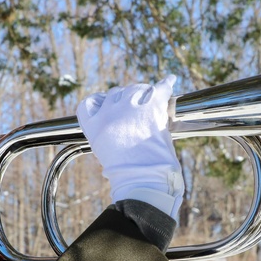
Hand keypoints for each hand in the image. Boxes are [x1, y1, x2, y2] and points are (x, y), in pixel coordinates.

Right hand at [76, 75, 183, 217]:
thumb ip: (107, 134)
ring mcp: (129, 107)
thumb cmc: (127, 173)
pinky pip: (159, 88)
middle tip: (136, 109)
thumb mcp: (105, 153)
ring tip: (151, 102)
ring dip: (143, 94)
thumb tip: (118, 126)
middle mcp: (108, 112)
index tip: (108, 104)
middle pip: (115, 93)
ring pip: (135, 89)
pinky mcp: (151, 107)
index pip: (90, 103)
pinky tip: (170, 81)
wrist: (144, 178)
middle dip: (125, 98)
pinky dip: (166, 84)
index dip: (100, 102)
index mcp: (93, 125)